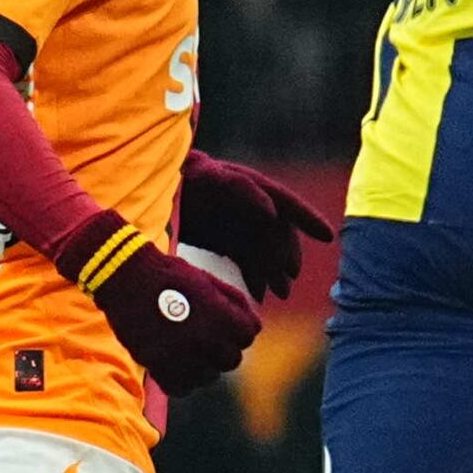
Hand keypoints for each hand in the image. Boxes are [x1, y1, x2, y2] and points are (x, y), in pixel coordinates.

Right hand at [58, 218, 263, 396]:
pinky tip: (178, 365)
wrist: (127, 276)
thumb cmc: (171, 275)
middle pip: (231, 360)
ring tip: (192, 351)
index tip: (226, 324)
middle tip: (209, 339)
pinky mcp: (156, 365)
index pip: (248, 335)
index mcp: (222, 317)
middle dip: (224, 349)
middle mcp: (205, 340)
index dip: (239, 328)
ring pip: (209, 377)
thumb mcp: (210, 282)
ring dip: (205, 366)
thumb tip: (253, 327)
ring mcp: (180, 355)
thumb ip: (235, 304)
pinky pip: (181, 388)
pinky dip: (183, 380)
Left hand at [177, 155, 336, 302]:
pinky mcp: (221, 239)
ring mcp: (234, 223)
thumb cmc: (174, 179)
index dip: (307, 219)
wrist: (144, 191)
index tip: (328, 237)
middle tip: (288, 281)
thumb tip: (272, 212)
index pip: (285, 203)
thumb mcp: (206, 177)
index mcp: (247, 186)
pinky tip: (258, 295)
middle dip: (286, 257)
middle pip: (276, 233)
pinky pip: (246, 259)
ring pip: (263, 250)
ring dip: (273, 271)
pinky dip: (253, 276)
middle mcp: (245, 206)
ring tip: (279, 295)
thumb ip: (239, 187)